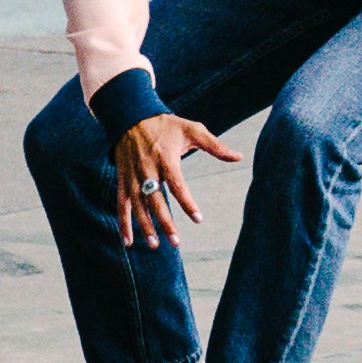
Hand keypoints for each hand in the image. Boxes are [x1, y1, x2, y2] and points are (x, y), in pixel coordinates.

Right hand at [112, 110, 234, 246]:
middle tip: (176, 241)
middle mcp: (147, 169)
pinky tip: (128, 242)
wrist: (131, 117)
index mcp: (165, 157)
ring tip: (156, 245)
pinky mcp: (122, 180)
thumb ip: (215, 145)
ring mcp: (132, 176)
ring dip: (145, 227)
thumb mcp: (192, 129)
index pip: (177, 184)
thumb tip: (239, 156)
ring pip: (137, 206)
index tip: (198, 219)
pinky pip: (122, 205)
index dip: (187, 202)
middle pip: (155, 200)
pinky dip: (123, 224)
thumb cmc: (166, 125)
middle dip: (165, 222)